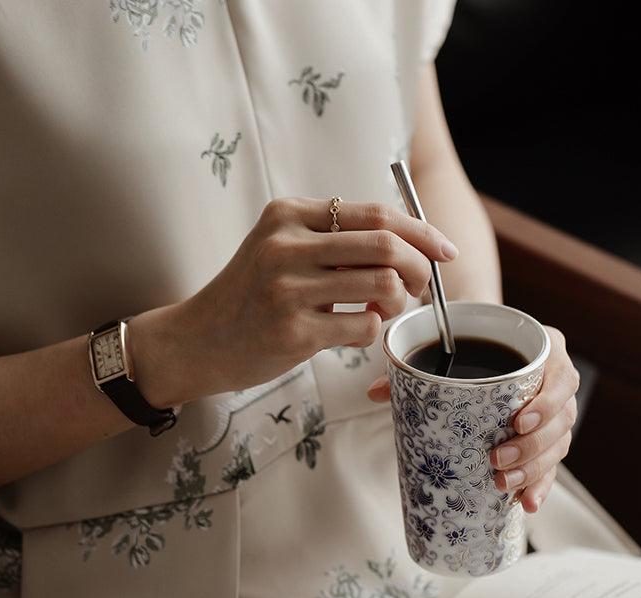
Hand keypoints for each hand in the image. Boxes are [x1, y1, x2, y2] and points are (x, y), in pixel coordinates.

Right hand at [130, 197, 457, 406]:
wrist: (196, 341)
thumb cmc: (248, 297)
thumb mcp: (279, 249)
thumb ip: (332, 239)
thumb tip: (407, 243)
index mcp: (288, 214)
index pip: (374, 213)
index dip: (421, 231)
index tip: (444, 251)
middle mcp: (286, 245)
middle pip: (384, 245)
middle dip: (418, 268)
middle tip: (421, 287)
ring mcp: (288, 289)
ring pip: (381, 286)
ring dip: (398, 303)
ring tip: (385, 311)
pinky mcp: (293, 332)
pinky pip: (364, 327)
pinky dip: (374, 331)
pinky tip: (357, 333)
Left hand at [367, 326, 578, 513]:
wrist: (478, 351)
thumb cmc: (467, 350)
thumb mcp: (445, 353)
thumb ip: (413, 369)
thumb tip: (376, 392)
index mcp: (545, 353)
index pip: (561, 378)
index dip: (546, 403)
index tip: (517, 421)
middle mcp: (556, 384)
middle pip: (560, 420)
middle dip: (531, 446)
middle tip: (496, 460)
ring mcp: (555, 416)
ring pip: (557, 446)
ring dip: (533, 470)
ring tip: (502, 484)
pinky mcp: (547, 443)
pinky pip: (551, 467)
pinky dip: (539, 487)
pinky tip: (527, 504)